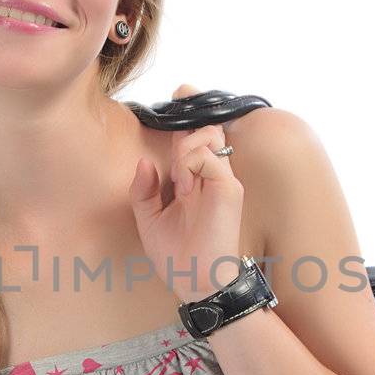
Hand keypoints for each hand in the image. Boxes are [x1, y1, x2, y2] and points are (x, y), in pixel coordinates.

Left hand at [127, 84, 246, 304]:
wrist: (195, 282)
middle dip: (185, 123)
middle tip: (177, 136)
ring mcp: (222, 181)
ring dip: (184, 149)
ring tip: (177, 181)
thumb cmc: (177, 256)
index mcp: (194, 181)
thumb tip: (144, 162)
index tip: (180, 92)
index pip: (193, 137)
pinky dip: (190, 163)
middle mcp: (211, 176)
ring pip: (206, 137)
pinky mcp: (230, 190)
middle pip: (203, 129)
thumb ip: (144, 190)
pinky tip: (184, 185)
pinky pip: (209, 157)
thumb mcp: (149, 220)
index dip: (187, 114)